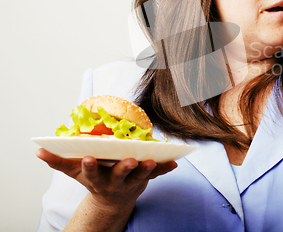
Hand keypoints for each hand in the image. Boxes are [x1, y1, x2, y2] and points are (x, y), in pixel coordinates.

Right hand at [36, 148, 176, 208]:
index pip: (91, 171)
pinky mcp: (145, 179)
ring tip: (153, 160)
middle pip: (120, 175)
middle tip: (130, 160)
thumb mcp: (74, 173)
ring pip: (140, 175)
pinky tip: (175, 161)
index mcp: (96, 177)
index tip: (88, 157)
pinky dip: (166, 168)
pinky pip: (157, 174)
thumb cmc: (93, 179)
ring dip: (147, 168)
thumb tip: (39, 150)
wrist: (111, 200)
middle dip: (124, 168)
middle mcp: (114, 181)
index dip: (90, 165)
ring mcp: (131, 181)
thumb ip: (58, 161)